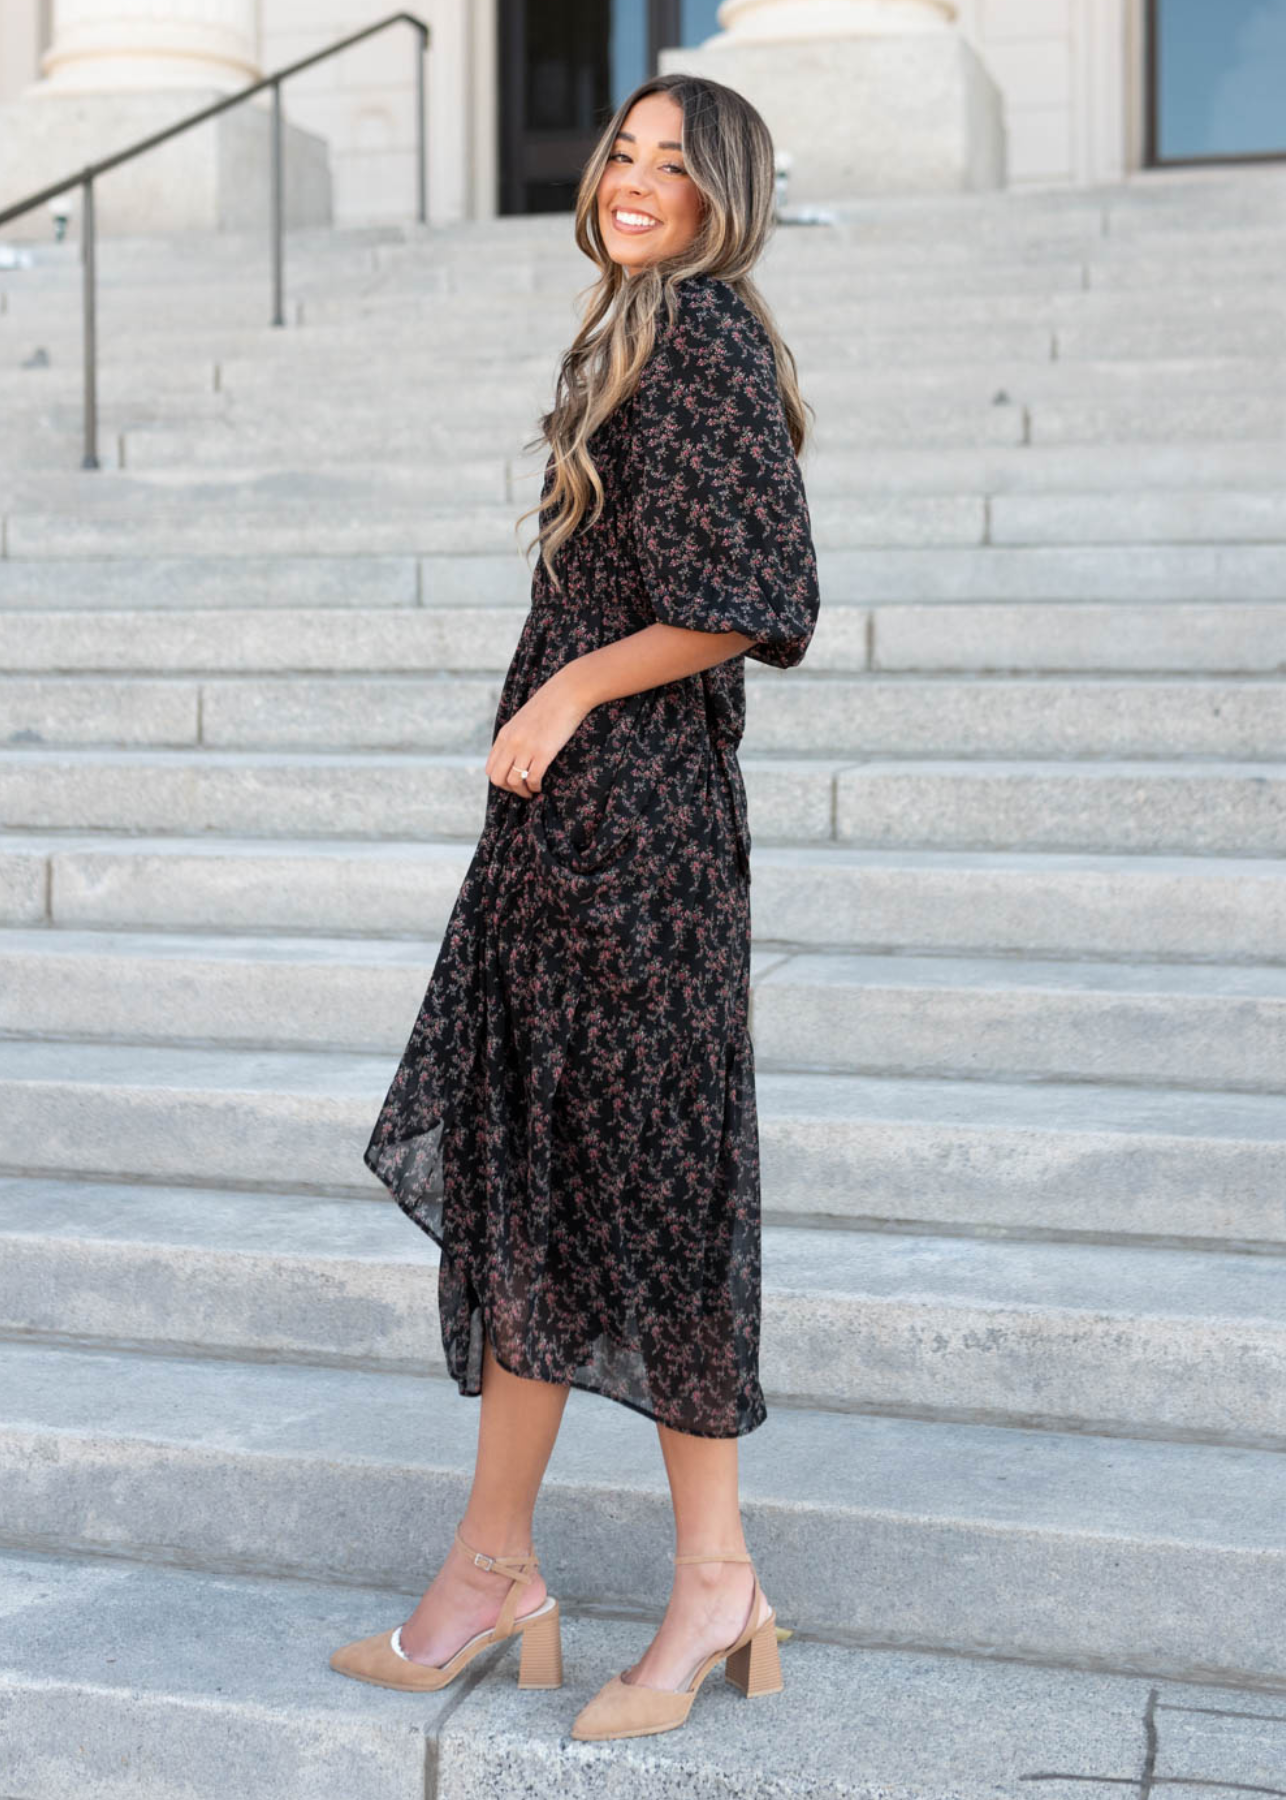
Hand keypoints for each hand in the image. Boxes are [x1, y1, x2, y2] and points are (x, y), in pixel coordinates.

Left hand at [485, 668, 590, 799]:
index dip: (500, 780)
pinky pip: (532, 779)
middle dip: (508, 790)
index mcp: (504, 735)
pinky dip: (534, 787)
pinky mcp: (543, 752)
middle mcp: (511, 743)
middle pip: (497, 778)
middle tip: (521, 790)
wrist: (567, 694)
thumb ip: (515, 737)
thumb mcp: (523, 721)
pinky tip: (540, 786)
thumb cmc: (550, 706)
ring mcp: (526, 748)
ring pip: (513, 782)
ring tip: (531, 791)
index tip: (513, 782)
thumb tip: (515, 756)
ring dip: (522, 792)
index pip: (490, 768)